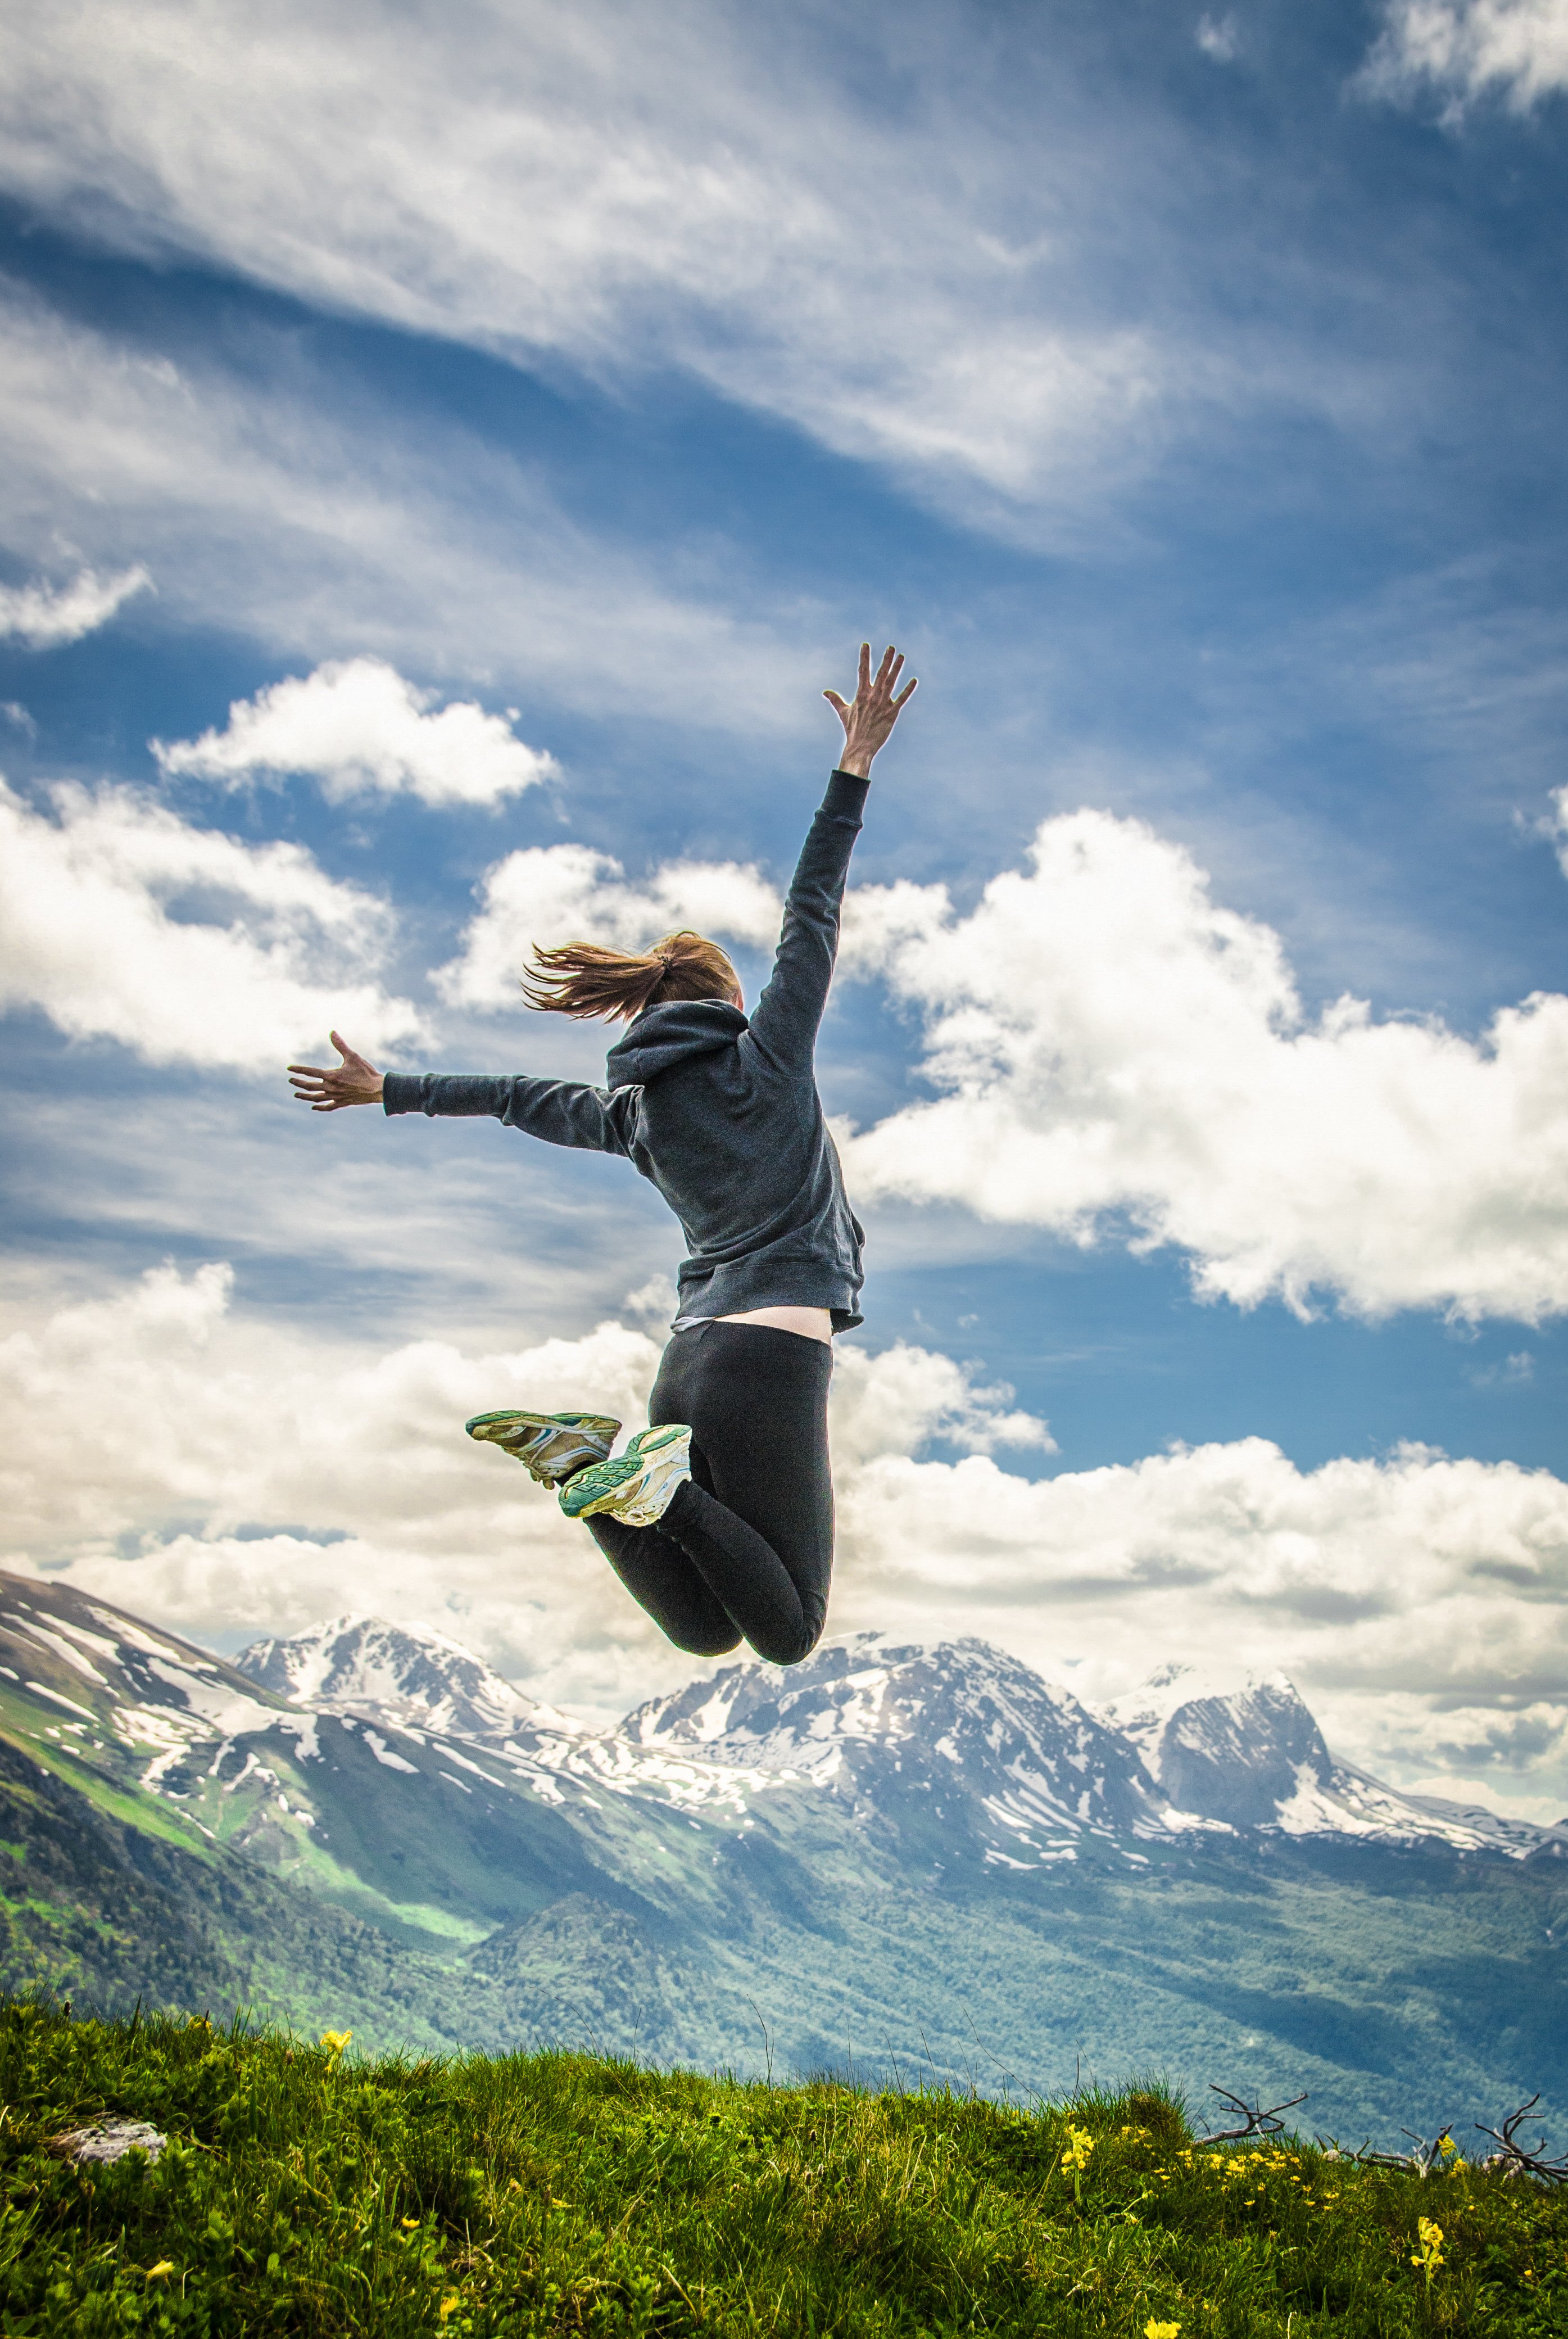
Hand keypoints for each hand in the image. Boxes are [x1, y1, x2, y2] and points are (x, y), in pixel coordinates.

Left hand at [287, 1031, 383, 1110]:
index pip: (310, 1072)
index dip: (298, 1070)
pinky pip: (327, 1106)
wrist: (377, 1089)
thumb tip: (332, 1032)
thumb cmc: (366, 1071)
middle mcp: (331, 1087)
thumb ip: (340, 1045)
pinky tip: (313, 1106)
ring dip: (305, 1096)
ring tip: (296, 1094)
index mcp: (331, 1075)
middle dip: (298, 1083)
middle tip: (291, 1081)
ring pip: (315, 1098)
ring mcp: (336, 1097)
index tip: (289, 1068)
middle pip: (309, 1086)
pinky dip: (319, 1107)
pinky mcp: (342, 1103)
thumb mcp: (352, 1056)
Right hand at [824, 642, 916, 776]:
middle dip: (886, 660)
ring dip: (897, 669)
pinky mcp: (892, 713)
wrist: (861, 746)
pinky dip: (908, 690)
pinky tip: (914, 680)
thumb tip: (825, 692)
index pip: (862, 671)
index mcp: (861, 694)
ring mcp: (883, 704)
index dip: (864, 657)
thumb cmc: (852, 729)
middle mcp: (872, 697)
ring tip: (901, 657)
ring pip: (891, 682)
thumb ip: (836, 700)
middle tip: (891, 647)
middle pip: (880, 674)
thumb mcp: (843, 712)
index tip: (865, 645)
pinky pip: (902, 699)